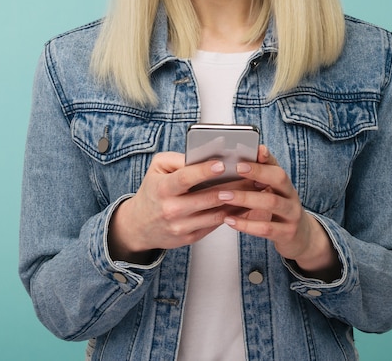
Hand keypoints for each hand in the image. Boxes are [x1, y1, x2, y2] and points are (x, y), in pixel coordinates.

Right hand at [108, 151, 243, 262]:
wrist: (139, 225)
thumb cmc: (153, 190)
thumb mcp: (157, 168)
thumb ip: (178, 159)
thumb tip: (204, 154)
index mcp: (163, 188)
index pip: (186, 178)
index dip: (204, 171)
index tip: (222, 164)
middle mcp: (172, 209)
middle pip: (207, 198)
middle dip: (232, 186)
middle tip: (250, 176)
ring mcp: (181, 226)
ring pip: (216, 213)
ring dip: (237, 201)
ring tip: (252, 189)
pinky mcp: (190, 237)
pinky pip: (215, 224)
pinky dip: (231, 214)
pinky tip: (242, 204)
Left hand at [220, 146, 341, 281]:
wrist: (301, 238)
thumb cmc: (279, 211)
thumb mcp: (272, 194)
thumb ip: (258, 180)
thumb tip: (238, 161)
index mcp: (285, 183)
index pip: (277, 164)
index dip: (266, 157)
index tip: (254, 150)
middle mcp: (291, 195)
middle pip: (279, 178)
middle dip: (258, 171)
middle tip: (236, 168)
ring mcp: (291, 214)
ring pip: (271, 202)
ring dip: (245, 198)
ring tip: (224, 195)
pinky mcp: (286, 233)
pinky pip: (266, 228)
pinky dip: (246, 224)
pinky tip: (229, 220)